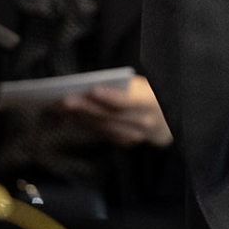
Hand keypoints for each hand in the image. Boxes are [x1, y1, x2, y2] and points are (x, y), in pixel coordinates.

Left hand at [58, 77, 172, 146]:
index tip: (92, 89)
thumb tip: (92, 88)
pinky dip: (86, 123)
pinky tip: (72, 116)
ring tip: (60, 107)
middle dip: (85, 107)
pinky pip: (102, 133)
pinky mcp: (125, 142)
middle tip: (64, 100)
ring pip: (103, 126)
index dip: (110, 96)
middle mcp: (144, 122)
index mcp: (151, 102)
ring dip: (80, 116)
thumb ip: (124, 88)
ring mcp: (135, 135)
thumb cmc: (152, 95)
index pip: (128, 101)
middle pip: (110, 115)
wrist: (168, 120)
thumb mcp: (145, 86)